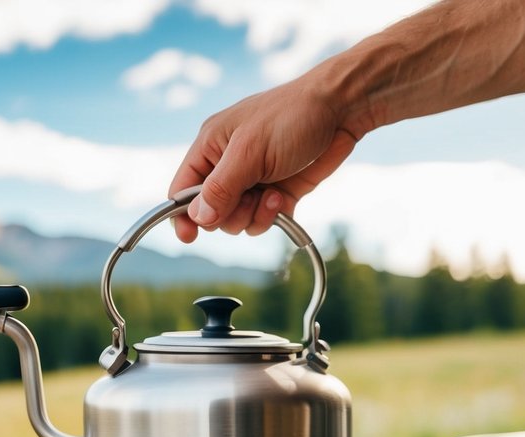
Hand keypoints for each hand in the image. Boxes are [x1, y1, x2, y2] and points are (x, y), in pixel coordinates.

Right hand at [168, 76, 359, 242]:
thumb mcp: (249, 151)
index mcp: (210, 146)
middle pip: (211, 212)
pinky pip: (263, 221)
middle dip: (229, 214)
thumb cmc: (291, 117)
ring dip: (254, 216)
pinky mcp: (278, 192)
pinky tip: (283, 197)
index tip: (190, 237)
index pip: (182, 189)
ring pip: (238, 221)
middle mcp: (228, 165)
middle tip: (249, 199)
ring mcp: (253, 181)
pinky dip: (272, 217)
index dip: (182, 215)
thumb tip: (199, 218)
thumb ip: (221, 187)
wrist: (341, 111)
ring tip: (272, 195)